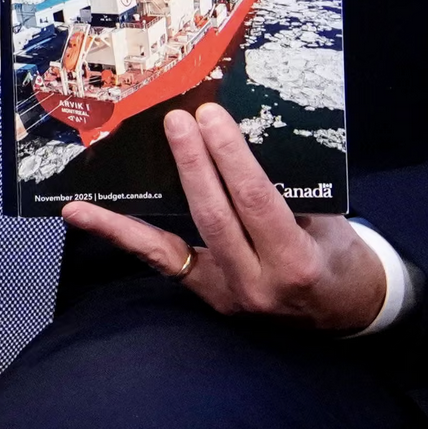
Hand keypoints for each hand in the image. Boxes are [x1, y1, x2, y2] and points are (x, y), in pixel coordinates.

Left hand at [62, 102, 383, 332]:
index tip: (211, 117)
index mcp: (295, 261)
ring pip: (170, 244)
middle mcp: (256, 283)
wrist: (348, 311)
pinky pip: (159, 259)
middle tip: (177, 120)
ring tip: (103, 169)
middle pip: (213, 216)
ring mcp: (226, 294)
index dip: (229, 157)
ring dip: (133, 205)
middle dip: (192, 164)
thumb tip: (238, 139)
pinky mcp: (206, 295)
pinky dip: (120, 234)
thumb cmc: (341, 255)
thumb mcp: (330, 222)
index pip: (254, 201)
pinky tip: (79, 213)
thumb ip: (287, 188)